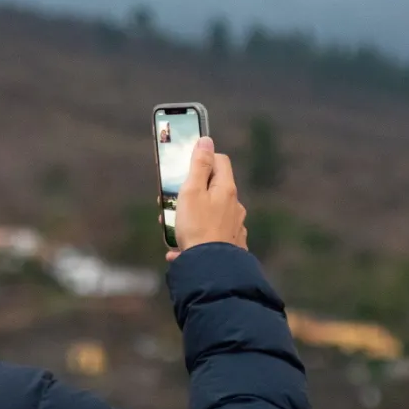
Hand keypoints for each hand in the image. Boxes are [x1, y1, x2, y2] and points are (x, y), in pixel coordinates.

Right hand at [166, 137, 246, 259]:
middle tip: (173, 203)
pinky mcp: (231, 245)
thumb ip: (198, 165)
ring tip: (174, 229)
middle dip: (192, 193)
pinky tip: (180, 250)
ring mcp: (234, 226)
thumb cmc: (198, 228)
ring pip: (211, 214)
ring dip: (192, 218)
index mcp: (227, 189)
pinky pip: (211, 237)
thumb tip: (206, 140)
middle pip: (214, 189)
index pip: (220, 161)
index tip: (186, 168)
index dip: (204, 159)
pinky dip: (197, 239)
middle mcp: (235, 206)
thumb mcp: (192, 191)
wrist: (211, 268)